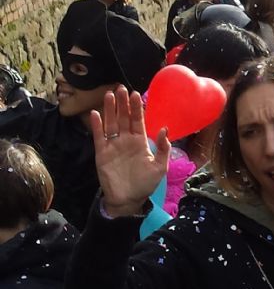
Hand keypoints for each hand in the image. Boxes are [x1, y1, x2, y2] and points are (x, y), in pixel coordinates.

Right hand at [90, 89, 170, 216]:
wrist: (128, 200)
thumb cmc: (145, 184)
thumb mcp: (159, 167)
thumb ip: (163, 149)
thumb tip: (164, 129)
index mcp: (140, 141)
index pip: (138, 120)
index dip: (136, 108)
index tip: (135, 94)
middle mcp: (126, 140)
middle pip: (124, 118)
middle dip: (122, 104)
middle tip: (120, 88)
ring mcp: (113, 145)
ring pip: (111, 124)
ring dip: (110, 110)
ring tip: (109, 95)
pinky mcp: (102, 153)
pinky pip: (99, 137)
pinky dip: (97, 126)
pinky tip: (95, 114)